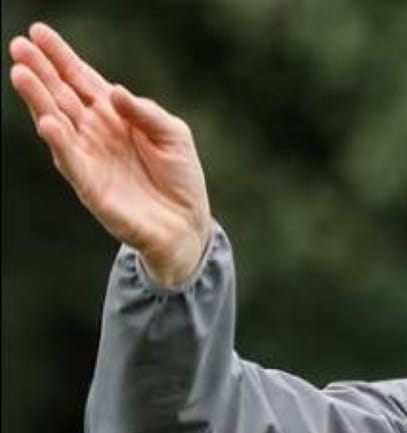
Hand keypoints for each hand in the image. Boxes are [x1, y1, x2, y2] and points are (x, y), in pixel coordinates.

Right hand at [9, 22, 211, 285]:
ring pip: (57, 123)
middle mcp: (94, 133)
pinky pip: (71, 161)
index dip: (61, 57)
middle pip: (61, 96)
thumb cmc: (179, 176)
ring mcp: (89, 158)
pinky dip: (59, 142)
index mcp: (114, 115)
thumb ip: (146, 112)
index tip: (38, 32)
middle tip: (18, 45)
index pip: (81, 80)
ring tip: (21, 74)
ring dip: (38, 100)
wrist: (186, 223)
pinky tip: (47, 122)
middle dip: (40, 71)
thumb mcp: (174, 134)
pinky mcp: (90, 186)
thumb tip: (114, 92)